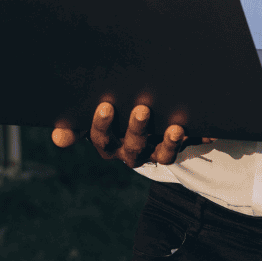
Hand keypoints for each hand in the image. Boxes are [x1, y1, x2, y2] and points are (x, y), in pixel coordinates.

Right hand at [51, 103, 213, 167]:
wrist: (140, 128)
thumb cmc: (110, 118)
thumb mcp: (93, 120)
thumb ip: (76, 126)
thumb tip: (57, 137)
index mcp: (108, 143)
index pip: (101, 138)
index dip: (102, 125)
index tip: (106, 106)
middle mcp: (129, 151)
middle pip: (132, 146)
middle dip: (137, 129)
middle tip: (143, 109)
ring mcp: (154, 153)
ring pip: (160, 154)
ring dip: (168, 142)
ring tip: (175, 128)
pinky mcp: (175, 149)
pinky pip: (186, 150)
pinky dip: (195, 140)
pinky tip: (204, 130)